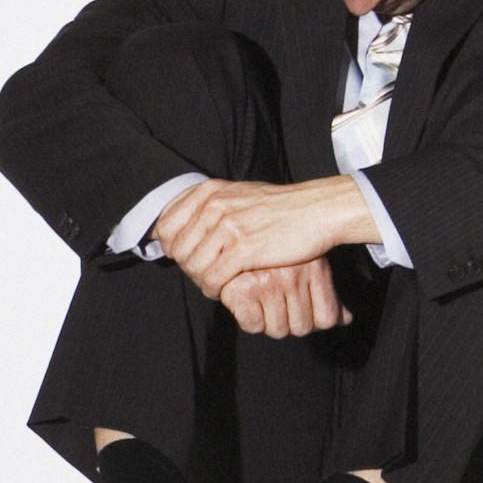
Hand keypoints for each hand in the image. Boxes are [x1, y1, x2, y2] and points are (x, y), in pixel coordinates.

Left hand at [156, 174, 375, 291]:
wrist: (316, 210)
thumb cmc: (280, 207)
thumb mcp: (239, 195)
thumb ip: (210, 205)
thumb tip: (181, 221)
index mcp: (209, 193)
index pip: (166, 226)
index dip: (170, 246)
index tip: (183, 255)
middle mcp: (214, 207)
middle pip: (178, 250)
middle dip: (187, 266)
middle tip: (202, 273)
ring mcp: (228, 228)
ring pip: (193, 266)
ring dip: (201, 280)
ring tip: (213, 282)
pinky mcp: (244, 250)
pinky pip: (213, 278)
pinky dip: (214, 289)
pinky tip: (223, 290)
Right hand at [217, 257, 346, 338]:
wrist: (236, 230)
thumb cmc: (275, 249)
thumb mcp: (310, 264)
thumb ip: (326, 294)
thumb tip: (346, 319)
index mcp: (315, 268)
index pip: (327, 319)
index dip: (314, 321)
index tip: (302, 310)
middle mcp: (295, 275)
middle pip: (303, 328)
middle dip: (289, 322)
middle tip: (277, 304)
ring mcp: (269, 282)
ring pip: (278, 329)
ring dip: (268, 322)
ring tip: (261, 301)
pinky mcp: (244, 289)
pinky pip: (254, 325)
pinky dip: (249, 320)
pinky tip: (247, 303)